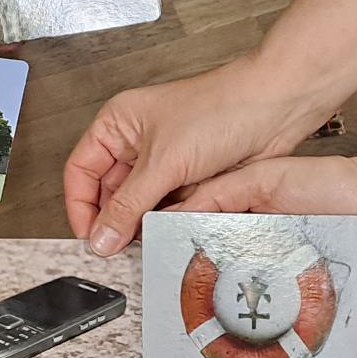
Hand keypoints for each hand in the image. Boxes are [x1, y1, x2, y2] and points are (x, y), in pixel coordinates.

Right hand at [63, 55, 337, 257]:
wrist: (276, 107)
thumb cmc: (221, 110)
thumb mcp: (164, 163)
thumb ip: (128, 206)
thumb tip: (100, 239)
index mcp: (118, 123)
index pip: (81, 171)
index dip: (80, 206)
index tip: (90, 239)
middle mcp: (137, 140)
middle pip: (108, 191)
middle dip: (114, 219)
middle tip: (119, 249)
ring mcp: (164, 159)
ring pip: (139, 203)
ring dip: (143, 222)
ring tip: (148, 241)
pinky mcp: (189, 175)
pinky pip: (167, 206)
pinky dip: (167, 220)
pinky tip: (172, 231)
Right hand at [139, 132, 356, 357]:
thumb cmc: (332, 186)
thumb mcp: (265, 178)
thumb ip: (216, 194)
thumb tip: (167, 215)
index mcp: (232, 249)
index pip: (186, 286)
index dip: (160, 310)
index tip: (138, 333)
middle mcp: (249, 283)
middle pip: (201, 328)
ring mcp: (278, 308)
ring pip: (232, 351)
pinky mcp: (307, 325)